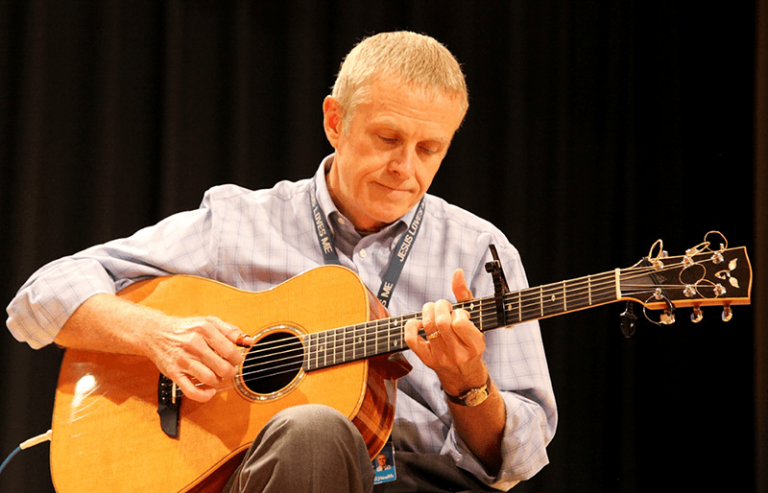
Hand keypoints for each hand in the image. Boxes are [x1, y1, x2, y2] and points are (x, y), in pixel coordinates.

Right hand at [140, 314, 253, 402]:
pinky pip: (192, 391)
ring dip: (219, 381)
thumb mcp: (209, 322)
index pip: (230, 350)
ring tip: (218, 377)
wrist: (155, 333)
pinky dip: (204, 395)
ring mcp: (183, 360)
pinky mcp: (174, 373)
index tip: (235, 360)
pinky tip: (209, 390)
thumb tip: (249, 342)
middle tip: (228, 370)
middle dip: (230, 372)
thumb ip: (231, 331)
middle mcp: (194, 344)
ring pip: (210, 379)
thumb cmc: (185, 328)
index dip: (237, 359)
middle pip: (223, 367)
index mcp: (205, 329)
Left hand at [404, 269, 487, 394]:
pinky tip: (418, 322)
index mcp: (475, 345)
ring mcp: (441, 358)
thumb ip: (465, 295)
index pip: (459, 322)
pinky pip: (411, 340)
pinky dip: (411, 326)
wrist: (465, 376)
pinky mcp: (427, 360)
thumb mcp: (476, 321)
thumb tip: (457, 272)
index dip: (457, 312)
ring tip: (432, 310)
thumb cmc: (470, 342)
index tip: (459, 313)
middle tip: (443, 307)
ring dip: (427, 311)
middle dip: (440, 306)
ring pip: (427, 327)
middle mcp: (458, 353)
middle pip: (441, 322)